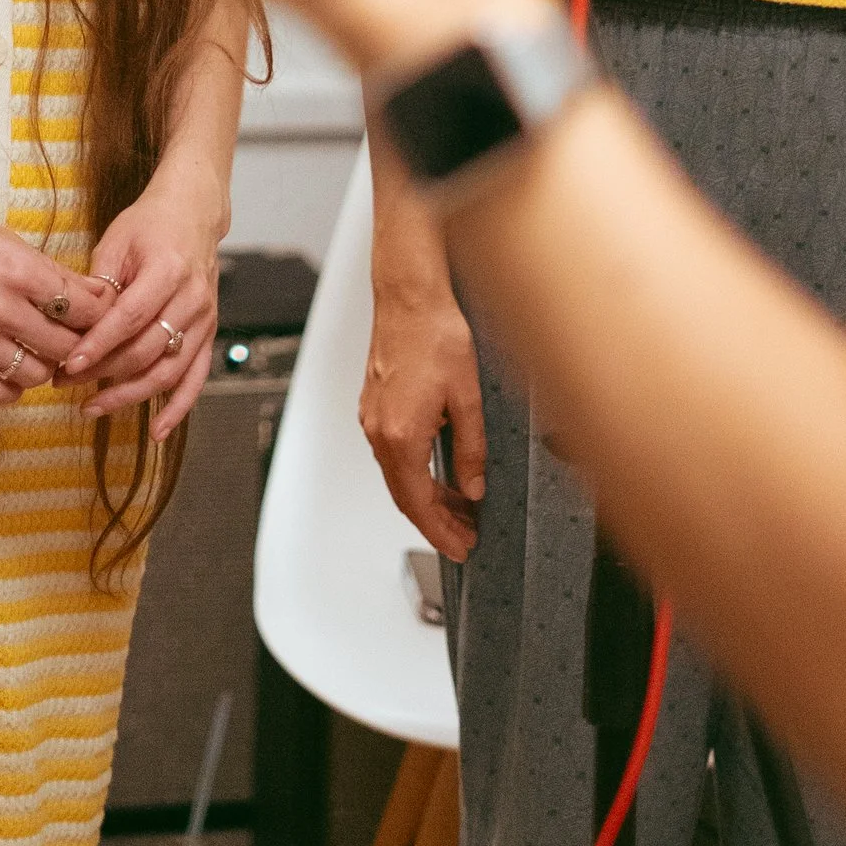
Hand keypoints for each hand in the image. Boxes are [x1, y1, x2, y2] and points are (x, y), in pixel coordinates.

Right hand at [0, 195, 111, 410]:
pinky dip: (13, 389)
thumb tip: (93, 290)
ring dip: (47, 368)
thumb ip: (47, 269)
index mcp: (19, 270)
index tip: (100, 317)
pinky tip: (13, 373)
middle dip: (79, 347)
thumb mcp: (3, 238)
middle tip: (78, 342)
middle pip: (66, 346)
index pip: (82, 307)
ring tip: (43, 356)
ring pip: (36, 375)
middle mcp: (2, 308)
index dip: (100, 316)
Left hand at [59, 179, 224, 439]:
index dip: (100, 346)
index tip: (70, 365)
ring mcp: (205, 319)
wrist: (193, 213)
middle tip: (67, 383)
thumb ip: (98, 284)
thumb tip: (73, 325)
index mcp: (168, 270)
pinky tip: (157, 430)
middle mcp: (192, 298)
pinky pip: (195, 378)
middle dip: (104, 373)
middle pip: (147, 350)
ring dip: (130, 395)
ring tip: (93, 407)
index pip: (130, 318)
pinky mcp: (209, 333)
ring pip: (168, 371)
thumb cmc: (151, 223)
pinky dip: (178, 408)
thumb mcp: (116, 241)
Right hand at [363, 261, 485, 558]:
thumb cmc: (435, 334)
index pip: (419, 503)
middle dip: (435, 522)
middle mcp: (379, 430)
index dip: (441, 532)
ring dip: (426, 498)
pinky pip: (393, 454)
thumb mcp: (468, 398)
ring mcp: (373, 418)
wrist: (409, 296)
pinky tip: (438, 473)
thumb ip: (471, 450)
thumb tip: (473, 486)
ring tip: (459, 510)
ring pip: (398, 476)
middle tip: (464, 538)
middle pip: (405, 495)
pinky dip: (415, 474)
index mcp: (401, 435)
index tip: (460, 549)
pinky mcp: (375, 405)